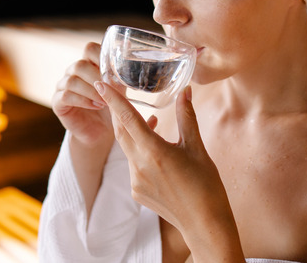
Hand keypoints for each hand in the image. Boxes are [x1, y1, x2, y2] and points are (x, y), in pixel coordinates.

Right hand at [51, 42, 112, 147]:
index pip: (90, 49)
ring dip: (91, 92)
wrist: (100, 131)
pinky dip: (83, 101)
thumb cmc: (111, 108)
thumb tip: (128, 69)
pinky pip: (65, 96)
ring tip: (105, 102)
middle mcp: (72, 72)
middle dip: (97, 79)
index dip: (101, 57)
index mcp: (88, 64)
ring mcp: (63, 86)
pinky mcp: (58, 102)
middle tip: (110, 93)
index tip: (113, 73)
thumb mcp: (119, 91)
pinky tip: (95, 106)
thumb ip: (119, 79)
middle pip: (80, 65)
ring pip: (72, 81)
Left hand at [94, 82, 241, 258]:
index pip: (127, 118)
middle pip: (120, 131)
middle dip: (117, 111)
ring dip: (132, 132)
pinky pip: (133, 165)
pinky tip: (156, 150)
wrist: (204, 223)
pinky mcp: (136, 192)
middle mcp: (139, 166)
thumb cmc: (206, 184)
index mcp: (154, 151)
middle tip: (115, 92)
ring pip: (127, 148)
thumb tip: (185, 91)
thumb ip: (187, 117)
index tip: (101, 83)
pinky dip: (139, 151)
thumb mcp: (197, 147)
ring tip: (150, 121)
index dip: (113, 99)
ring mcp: (135, 181)